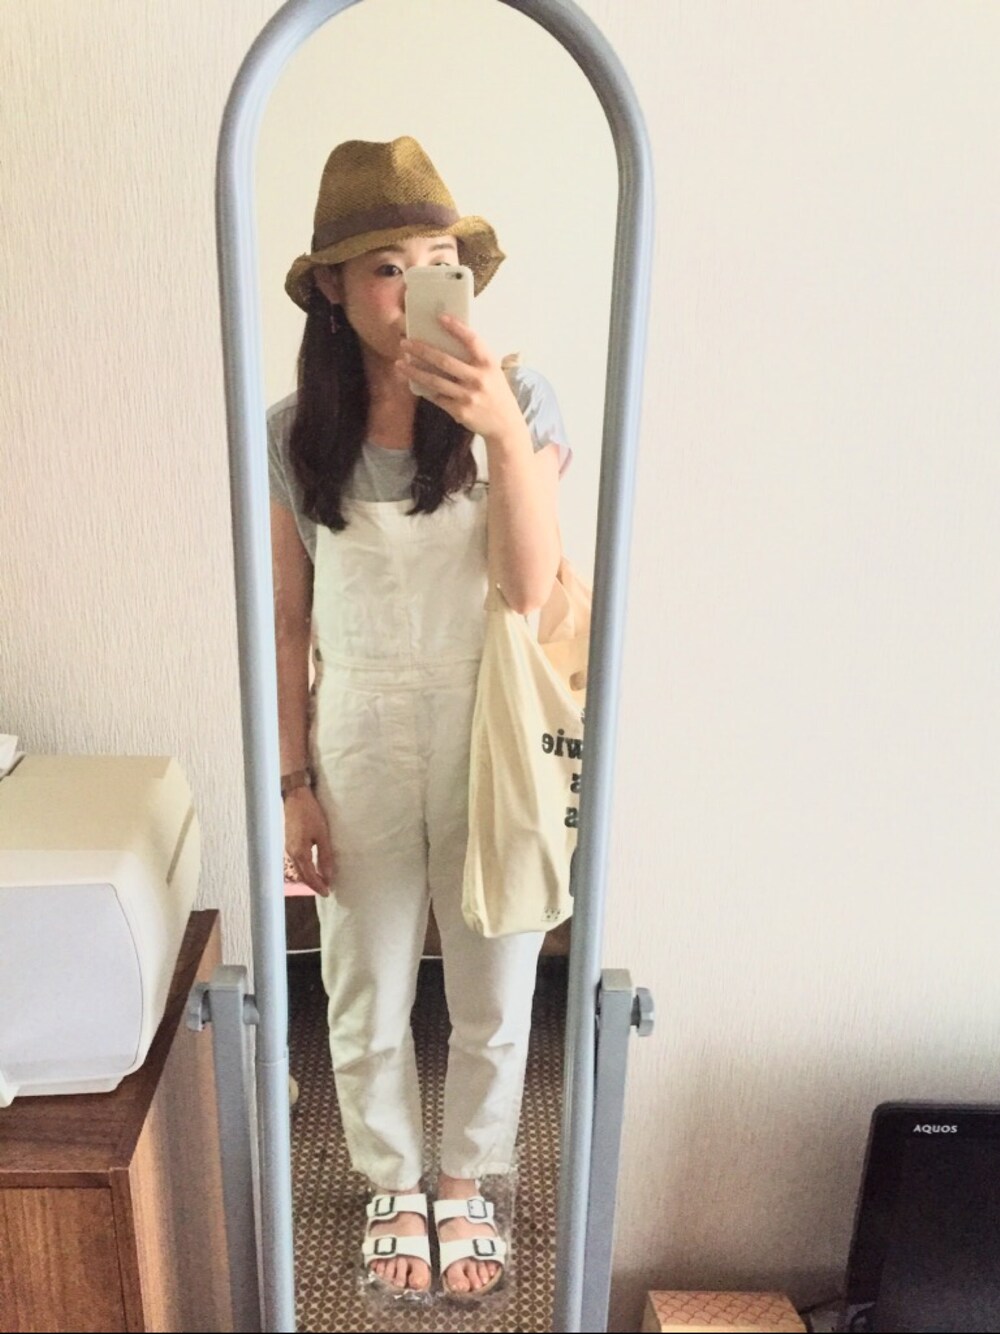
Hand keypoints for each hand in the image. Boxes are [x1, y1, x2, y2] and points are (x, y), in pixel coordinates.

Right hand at [284, 787, 335, 896]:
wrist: (296, 797)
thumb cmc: (310, 814)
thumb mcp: (322, 834)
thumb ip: (325, 856)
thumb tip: (328, 875)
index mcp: (299, 853)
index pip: (309, 876)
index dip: (318, 886)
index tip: (327, 893)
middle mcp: (291, 853)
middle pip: (302, 875)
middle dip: (313, 884)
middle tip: (325, 890)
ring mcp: (288, 848)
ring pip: (298, 869)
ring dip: (308, 877)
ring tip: (321, 881)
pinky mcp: (289, 842)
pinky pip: (297, 861)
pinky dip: (305, 868)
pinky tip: (312, 867)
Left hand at [397, 316, 524, 443]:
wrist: (505, 425)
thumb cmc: (495, 392)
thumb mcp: (492, 371)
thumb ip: (475, 358)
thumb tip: (447, 341)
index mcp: (489, 364)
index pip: (472, 341)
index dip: (457, 328)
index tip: (440, 317)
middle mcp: (479, 379)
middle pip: (445, 361)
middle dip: (422, 350)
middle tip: (405, 343)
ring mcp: (468, 396)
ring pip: (435, 381)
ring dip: (415, 371)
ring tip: (400, 363)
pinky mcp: (460, 411)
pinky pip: (437, 397)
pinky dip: (424, 389)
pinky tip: (413, 382)